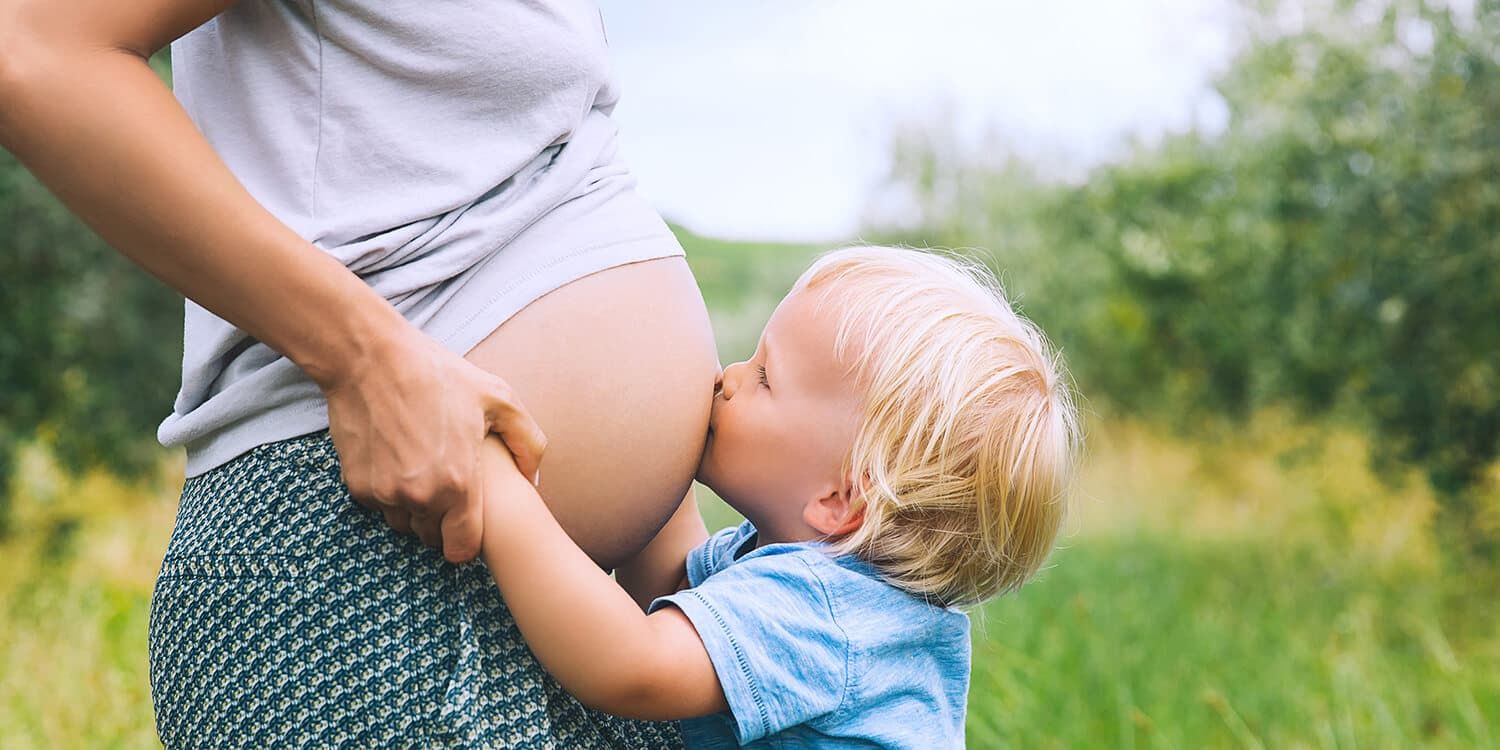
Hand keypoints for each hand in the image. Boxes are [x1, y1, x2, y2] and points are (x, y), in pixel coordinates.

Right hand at [321, 328, 546, 561]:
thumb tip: (535, 480)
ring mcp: (383, 493)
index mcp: (457, 483)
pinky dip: (388, 491)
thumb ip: (528, 443)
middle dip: (441, 521)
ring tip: (423, 468)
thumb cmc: (438, 375)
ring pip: (404, 523)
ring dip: (413, 508)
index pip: (462, 550)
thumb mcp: (498, 398)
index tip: (468, 521)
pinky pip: (378, 504)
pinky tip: (397, 457)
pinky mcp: (357, 485)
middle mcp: (419, 497)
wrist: (369, 358)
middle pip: (432, 538)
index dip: (467, 540)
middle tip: (446, 483)